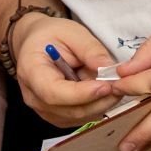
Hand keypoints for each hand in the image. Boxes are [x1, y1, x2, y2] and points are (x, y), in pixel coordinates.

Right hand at [11, 12, 117, 126]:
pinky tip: (103, 90)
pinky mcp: (56, 115)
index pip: (54, 92)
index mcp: (31, 71)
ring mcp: (44, 109)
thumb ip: (90, 49)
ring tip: (112, 83)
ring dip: (100, 103)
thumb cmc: (52, 35)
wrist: (38, 43)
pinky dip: (96, 106)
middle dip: (98, 100)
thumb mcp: (72, 32)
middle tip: (120, 84)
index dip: (81, 94)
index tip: (106, 86)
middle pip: (69, 110)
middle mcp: (33, 96)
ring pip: (77, 117)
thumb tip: (109, 69)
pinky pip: (79, 118)